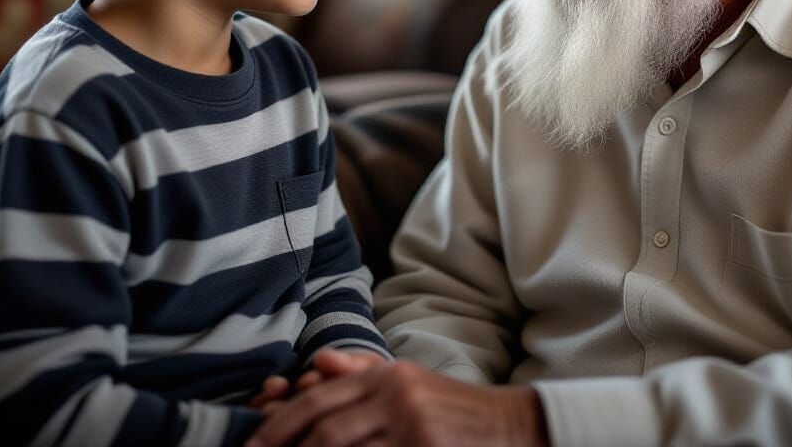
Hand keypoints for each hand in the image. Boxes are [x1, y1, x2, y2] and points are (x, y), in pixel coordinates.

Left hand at [244, 360, 548, 446]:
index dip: (280, 425)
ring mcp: (412, 429)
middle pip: (325, 429)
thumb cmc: (454, 411)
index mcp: (387, 375)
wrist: (511, 428)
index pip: (320, 397)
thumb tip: (318, 363)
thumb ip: (363, 372)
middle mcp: (396, 396)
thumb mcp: (409, 383)